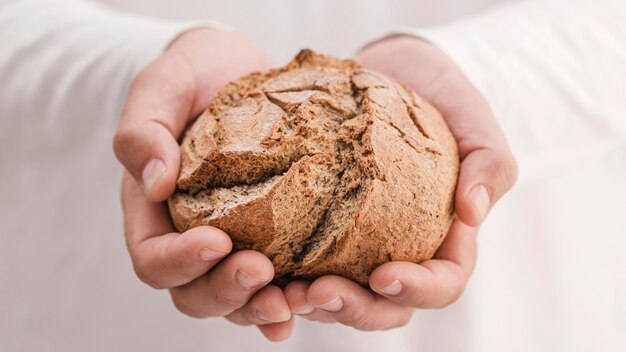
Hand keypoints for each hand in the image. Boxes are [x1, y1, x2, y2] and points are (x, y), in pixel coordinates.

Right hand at [114, 29, 292, 340]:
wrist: (239, 70)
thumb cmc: (197, 75)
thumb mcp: (165, 85)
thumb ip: (144, 129)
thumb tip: (155, 184)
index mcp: (154, 212)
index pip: (152, 258)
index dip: (179, 261)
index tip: (216, 241)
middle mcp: (190, 237)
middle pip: (194, 293)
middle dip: (226, 290)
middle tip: (261, 271)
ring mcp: (233, 243)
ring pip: (236, 299)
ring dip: (261, 307)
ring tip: (295, 298)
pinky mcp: (273, 238)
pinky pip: (276, 282)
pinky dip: (290, 299)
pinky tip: (311, 300)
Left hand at [284, 36, 516, 329]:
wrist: (389, 68)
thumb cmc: (438, 94)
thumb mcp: (472, 117)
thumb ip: (489, 163)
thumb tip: (473, 213)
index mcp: (444, 238)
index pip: (441, 283)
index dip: (416, 290)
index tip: (383, 276)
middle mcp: (399, 250)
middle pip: (385, 306)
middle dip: (353, 308)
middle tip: (316, 293)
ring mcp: (357, 243)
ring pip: (341, 295)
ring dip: (312, 303)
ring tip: (282, 292)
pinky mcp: (320, 226)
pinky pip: (303, 263)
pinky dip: (283, 277)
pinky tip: (260, 268)